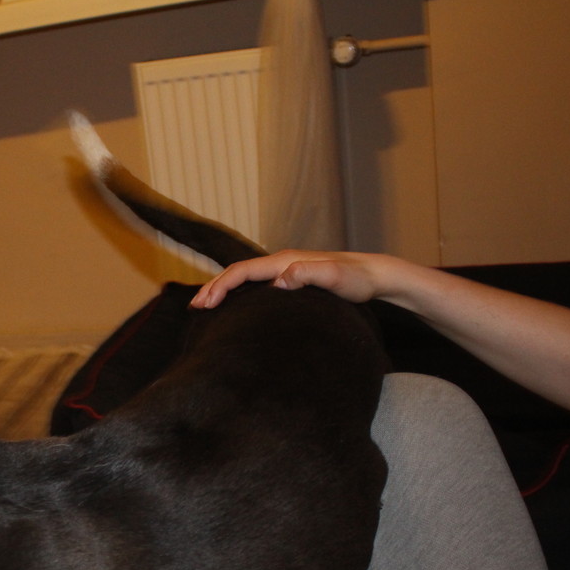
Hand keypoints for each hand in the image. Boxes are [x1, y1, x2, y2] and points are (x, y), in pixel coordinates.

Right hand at [190, 250, 400, 308]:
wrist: (374, 275)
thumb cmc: (357, 279)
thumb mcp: (336, 278)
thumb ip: (308, 274)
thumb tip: (279, 279)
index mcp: (285, 262)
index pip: (243, 271)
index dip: (221, 286)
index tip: (205, 305)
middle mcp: (281, 263)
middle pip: (238, 272)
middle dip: (214, 288)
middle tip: (195, 308)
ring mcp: (285, 270)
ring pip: (245, 278)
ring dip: (223, 290)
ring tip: (206, 307)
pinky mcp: (291, 279)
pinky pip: (256, 284)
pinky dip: (239, 293)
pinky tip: (235, 307)